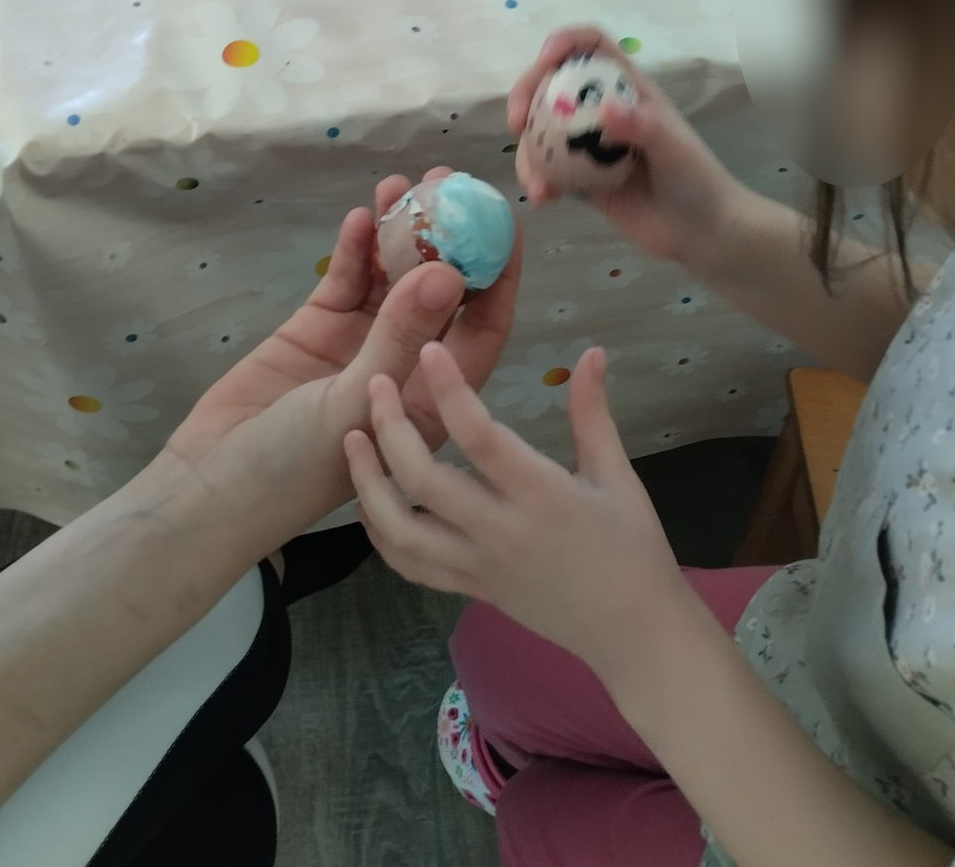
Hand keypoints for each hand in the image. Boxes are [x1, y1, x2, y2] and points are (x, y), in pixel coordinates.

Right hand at [161, 168, 521, 559]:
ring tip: (404, 183)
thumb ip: (399, 338)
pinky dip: (354, 249)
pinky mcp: (316, 328)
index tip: (506, 222)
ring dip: (400, 232)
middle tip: (451, 183)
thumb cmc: (296, 468)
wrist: (210, 486)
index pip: (482, 330)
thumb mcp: (355, 404)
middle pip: (440, 292)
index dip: (499, 277)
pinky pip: (347, 279)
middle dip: (449, 237)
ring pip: (392, 277)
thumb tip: (450, 272)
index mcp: (432, 399)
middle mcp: (405, 367)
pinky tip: (363, 214)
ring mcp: (360, 344)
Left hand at [346, 341, 689, 685]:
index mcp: (542, 496)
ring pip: (401, 529)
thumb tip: (592, 351)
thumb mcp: (619, 476)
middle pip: (424, 480)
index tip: (428, 350)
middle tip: (375, 383)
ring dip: (368, 483)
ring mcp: (477, 566)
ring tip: (352, 439)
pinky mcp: (467, 589)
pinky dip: (379, 533)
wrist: (633, 635)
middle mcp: (501, 532)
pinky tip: (368, 501)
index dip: (450, 391)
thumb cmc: (633, 549)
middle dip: (390, 428)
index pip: (482, 438)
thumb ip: (594, 413)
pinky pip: (409, 565)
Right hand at [509, 24, 743, 266]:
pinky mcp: (579, 178)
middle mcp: (602, 110)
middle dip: (525, 94)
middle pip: (552, 83)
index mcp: (627, 89)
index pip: (591, 46)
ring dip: (526, 151)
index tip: (545, 63)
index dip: (564, 43)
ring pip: (540, 130)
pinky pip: (545, 170)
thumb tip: (604, 111)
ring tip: (535, 183)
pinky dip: (536, 180)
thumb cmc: (697, 181)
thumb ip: (643, 127)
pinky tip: (543, 200)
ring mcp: (588, 145)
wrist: (701, 233)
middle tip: (516, 123)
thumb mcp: (675, 150)